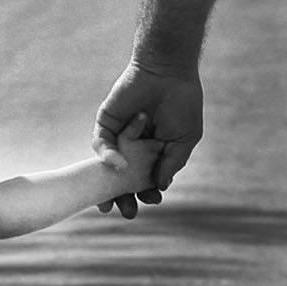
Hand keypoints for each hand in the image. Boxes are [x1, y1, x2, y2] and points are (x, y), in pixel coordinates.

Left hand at [93, 62, 202, 217]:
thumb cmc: (182, 103)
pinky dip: (108, 156)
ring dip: (110, 186)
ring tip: (113, 202)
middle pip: (123, 179)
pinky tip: (119, 165)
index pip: (146, 179)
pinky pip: (101, 145)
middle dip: (124, 197)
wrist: (168, 72)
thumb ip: (172, 163)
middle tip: (128, 213)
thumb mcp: (184, 139)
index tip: (152, 200)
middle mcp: (135, 147)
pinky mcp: (106, 123)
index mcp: (154, 152)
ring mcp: (119, 136)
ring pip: (108, 167)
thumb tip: (160, 186)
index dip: (147, 192)